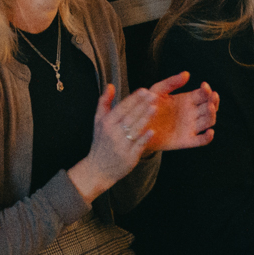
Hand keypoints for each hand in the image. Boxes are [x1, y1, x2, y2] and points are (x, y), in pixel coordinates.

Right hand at [68, 84, 159, 203]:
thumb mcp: (98, 121)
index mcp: (106, 123)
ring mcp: (121, 146)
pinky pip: (138, 146)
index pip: (121, 108)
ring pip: (135, 130)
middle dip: (142, 105)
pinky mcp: (129, 157)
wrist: (98, 169)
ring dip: (145, 118)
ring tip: (155, 108)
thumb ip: (104, 102)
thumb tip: (111, 85)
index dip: (133, 99)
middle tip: (154, 95)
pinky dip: (145, 138)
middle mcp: (113, 133)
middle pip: (130, 117)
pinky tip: (152, 130)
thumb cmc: (100, 142)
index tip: (144, 90)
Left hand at [141, 72, 218, 152]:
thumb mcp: (158, 91)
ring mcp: (190, 127)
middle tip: (212, 96)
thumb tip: (187, 74)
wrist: (139, 126)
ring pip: (208, 121)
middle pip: (209, 107)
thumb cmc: (148, 106)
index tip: (204, 86)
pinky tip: (210, 132)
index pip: (203, 94)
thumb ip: (171, 82)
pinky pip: (200, 140)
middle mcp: (192, 113)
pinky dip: (207, 138)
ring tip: (209, 108)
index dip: (207, 90)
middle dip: (213, 101)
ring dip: (212, 115)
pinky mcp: (186, 140)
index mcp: (187, 100)